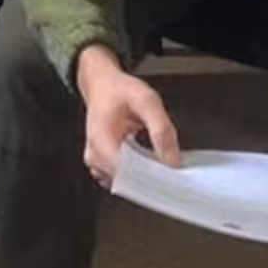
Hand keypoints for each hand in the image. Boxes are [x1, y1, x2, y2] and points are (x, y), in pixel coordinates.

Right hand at [76, 45, 181, 186]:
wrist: (100, 83)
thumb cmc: (118, 90)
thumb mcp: (146, 100)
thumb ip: (161, 129)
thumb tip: (172, 160)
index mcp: (101, 141)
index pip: (129, 176)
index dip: (153, 179)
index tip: (172, 177)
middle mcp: (95, 157)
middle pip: (129, 183)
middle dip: (152, 178)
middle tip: (172, 168)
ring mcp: (97, 162)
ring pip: (128, 183)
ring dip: (146, 176)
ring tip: (161, 161)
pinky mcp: (102, 164)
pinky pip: (124, 178)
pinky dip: (139, 173)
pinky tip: (150, 161)